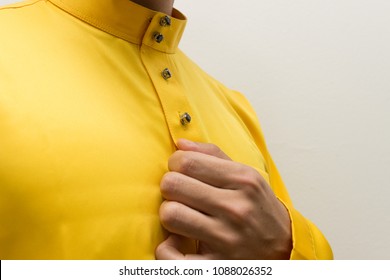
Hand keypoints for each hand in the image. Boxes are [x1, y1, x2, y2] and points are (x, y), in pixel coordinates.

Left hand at [156, 139, 291, 258]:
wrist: (284, 247)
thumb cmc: (258, 207)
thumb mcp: (245, 175)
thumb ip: (212, 155)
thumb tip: (180, 143)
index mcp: (243, 180)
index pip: (187, 161)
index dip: (175, 163)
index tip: (181, 170)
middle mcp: (236, 207)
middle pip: (173, 185)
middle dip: (170, 186)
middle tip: (180, 192)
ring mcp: (227, 238)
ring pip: (170, 214)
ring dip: (170, 214)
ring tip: (181, 215)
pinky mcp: (217, 264)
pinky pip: (171, 256)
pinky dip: (167, 250)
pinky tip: (177, 243)